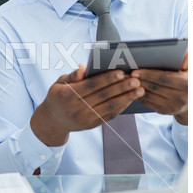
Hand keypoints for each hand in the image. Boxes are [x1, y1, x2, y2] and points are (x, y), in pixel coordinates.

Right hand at [30, 64, 144, 145]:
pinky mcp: (92, 125)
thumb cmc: (58, 96)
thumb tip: (84, 67)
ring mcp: (85, 119)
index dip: (106, 79)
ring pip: (109, 107)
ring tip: (140, 90)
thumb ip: (73, 75)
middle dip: (121, 87)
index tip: (121, 72)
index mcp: (67, 95)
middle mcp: (76, 109)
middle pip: (103, 96)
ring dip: (126, 98)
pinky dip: (122, 107)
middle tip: (136, 80)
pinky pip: (109, 115)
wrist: (52, 121)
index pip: (91, 86)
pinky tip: (130, 99)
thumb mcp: (59, 83)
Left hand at [131, 51, 187, 124]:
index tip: (135, 71)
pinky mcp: (163, 110)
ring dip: (134, 88)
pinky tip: (129, 88)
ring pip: (148, 95)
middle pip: (154, 87)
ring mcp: (171, 106)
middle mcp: (179, 97)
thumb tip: (182, 54)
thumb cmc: (189, 78)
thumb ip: (187, 59)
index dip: (147, 75)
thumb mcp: (191, 67)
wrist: (192, 99)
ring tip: (123, 80)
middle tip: (124, 74)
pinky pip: (147, 102)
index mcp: (186, 84)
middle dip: (138, 80)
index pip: (163, 78)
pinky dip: (136, 95)